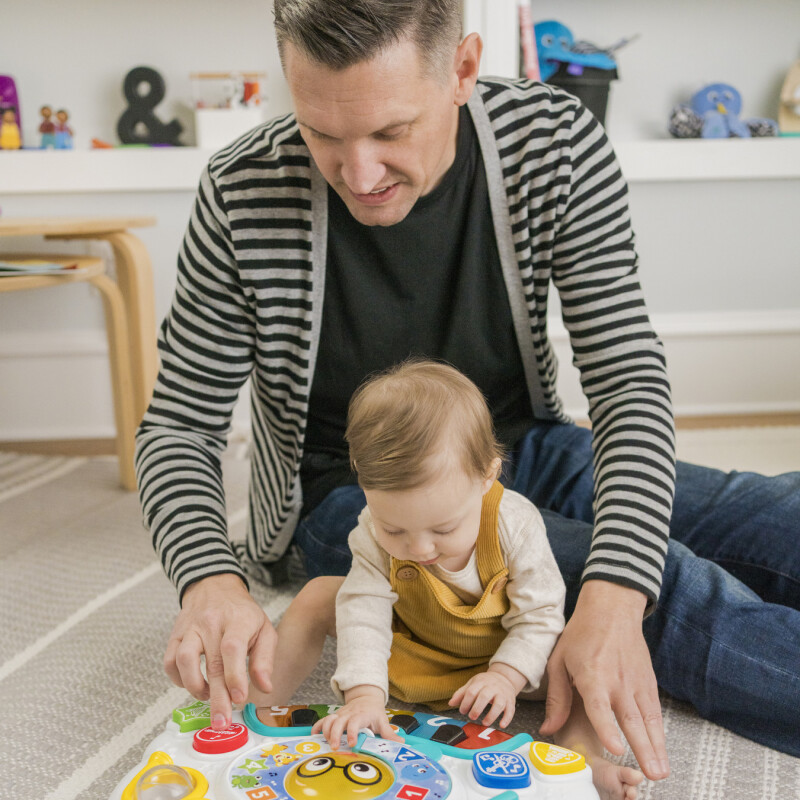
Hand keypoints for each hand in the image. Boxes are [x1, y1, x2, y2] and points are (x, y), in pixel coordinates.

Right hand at [163, 573, 276, 729]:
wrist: (215, 586)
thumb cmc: (242, 612)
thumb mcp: (264, 628)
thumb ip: (265, 659)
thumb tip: (265, 687)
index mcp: (238, 620)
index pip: (233, 648)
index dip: (235, 675)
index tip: (239, 698)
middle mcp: (212, 623)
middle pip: (211, 662)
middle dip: (216, 697)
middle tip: (221, 721)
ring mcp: (190, 628)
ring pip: (183, 660)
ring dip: (194, 686)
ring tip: (207, 696)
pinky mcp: (175, 634)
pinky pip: (169, 661)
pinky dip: (178, 679)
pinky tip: (191, 684)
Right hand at [312, 686, 402, 746]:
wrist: (366, 697)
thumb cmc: (374, 712)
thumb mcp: (383, 721)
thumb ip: (389, 733)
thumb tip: (401, 743)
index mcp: (362, 715)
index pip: (356, 721)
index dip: (353, 731)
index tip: (353, 743)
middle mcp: (349, 714)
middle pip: (339, 721)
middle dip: (335, 734)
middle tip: (335, 747)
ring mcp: (340, 714)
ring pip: (329, 720)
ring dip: (326, 731)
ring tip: (327, 743)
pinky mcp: (334, 716)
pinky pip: (323, 720)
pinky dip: (317, 727)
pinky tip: (315, 736)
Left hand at [449, 664, 524, 728]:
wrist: (504, 677)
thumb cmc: (485, 683)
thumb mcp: (473, 683)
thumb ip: (462, 693)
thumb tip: (450, 703)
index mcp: (481, 682)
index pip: (471, 691)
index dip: (465, 702)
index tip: (462, 711)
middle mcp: (492, 687)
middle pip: (484, 697)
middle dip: (476, 709)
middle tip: (471, 717)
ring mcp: (502, 694)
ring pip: (499, 704)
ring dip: (491, 715)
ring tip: (484, 723)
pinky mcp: (511, 701)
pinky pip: (510, 710)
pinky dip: (507, 718)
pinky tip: (501, 725)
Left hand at [539, 581, 669, 780]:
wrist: (611, 609)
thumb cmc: (581, 635)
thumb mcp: (559, 661)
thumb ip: (557, 698)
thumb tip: (548, 729)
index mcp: (592, 675)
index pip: (600, 706)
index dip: (607, 728)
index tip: (615, 748)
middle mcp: (617, 681)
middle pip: (630, 719)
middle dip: (642, 748)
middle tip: (651, 774)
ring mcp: (636, 682)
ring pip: (648, 719)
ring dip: (656, 746)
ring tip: (661, 771)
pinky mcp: (648, 681)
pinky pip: (655, 710)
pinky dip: (659, 731)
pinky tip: (661, 750)